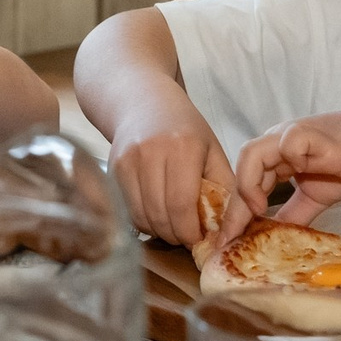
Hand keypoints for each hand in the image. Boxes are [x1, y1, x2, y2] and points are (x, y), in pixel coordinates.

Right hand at [109, 94, 232, 246]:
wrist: (142, 100)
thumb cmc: (183, 126)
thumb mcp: (212, 149)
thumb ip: (223, 186)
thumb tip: (227, 226)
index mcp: (183, 148)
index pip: (182, 204)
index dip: (190, 231)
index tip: (198, 241)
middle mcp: (151, 153)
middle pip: (160, 214)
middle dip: (175, 236)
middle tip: (186, 239)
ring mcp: (128, 160)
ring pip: (141, 215)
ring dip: (158, 231)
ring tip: (172, 229)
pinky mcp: (113, 168)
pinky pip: (127, 208)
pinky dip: (142, 220)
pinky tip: (155, 216)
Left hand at [234, 110, 340, 227]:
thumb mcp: (317, 195)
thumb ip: (294, 213)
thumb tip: (275, 237)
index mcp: (278, 153)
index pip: (247, 180)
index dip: (236, 211)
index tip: (227, 241)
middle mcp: (280, 140)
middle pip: (242, 168)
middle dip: (234, 206)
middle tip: (231, 237)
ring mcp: (295, 135)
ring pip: (252, 153)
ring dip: (248, 184)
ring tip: (258, 209)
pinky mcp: (314, 135)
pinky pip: (287, 143)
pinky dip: (284, 161)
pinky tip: (294, 182)